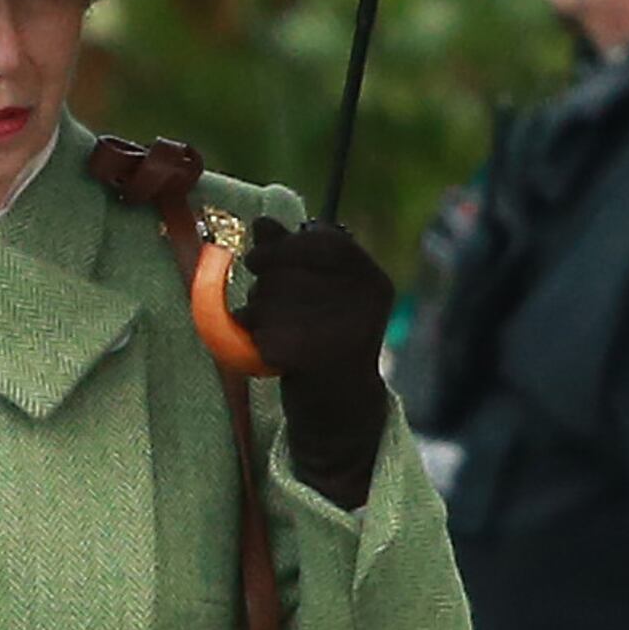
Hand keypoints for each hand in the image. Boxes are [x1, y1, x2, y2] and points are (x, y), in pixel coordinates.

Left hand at [241, 218, 396, 502]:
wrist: (339, 407)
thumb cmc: (324, 338)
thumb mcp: (318, 290)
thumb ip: (292, 253)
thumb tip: (261, 222)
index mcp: (373, 281)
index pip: (324, 242)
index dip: (283, 246)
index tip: (258, 260)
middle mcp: (364, 303)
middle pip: (289, 270)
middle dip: (264, 282)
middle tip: (262, 300)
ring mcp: (340, 331)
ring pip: (271, 300)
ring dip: (256, 311)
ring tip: (270, 327)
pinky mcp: (311, 359)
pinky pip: (262, 334)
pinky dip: (255, 342)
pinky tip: (267, 352)